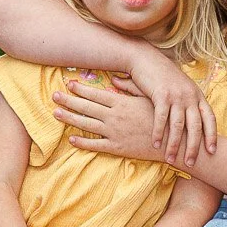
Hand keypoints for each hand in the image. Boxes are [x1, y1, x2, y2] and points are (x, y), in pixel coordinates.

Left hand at [54, 72, 204, 172]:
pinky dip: (82, 142)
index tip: (68, 83)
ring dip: (69, 118)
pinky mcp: (116, 147)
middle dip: (68, 101)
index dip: (80, 89)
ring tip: (55, 113)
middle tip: (54, 95)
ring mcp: (113, 132)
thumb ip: (130, 88)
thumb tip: (115, 79)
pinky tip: (71, 139)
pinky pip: (95, 145)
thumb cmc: (162, 117)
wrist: (172, 141)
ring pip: (86, 125)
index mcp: (121, 103)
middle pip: (86, 107)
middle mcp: (114, 117)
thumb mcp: (148, 98)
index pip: (96, 94)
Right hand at [128, 46, 218, 161]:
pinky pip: (161, 119)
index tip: (212, 151)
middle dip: (194, 147)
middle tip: (191, 163)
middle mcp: (190, 96)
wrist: (147, 59)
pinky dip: (158, 133)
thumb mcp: (182, 88)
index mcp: (197, 95)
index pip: (210, 119)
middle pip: (196, 126)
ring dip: (174, 144)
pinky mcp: (161, 95)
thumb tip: (193, 121)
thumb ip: (189, 103)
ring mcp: (176, 95)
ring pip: (178, 126)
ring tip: (171, 159)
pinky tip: (155, 144)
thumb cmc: (163, 76)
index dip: (212, 136)